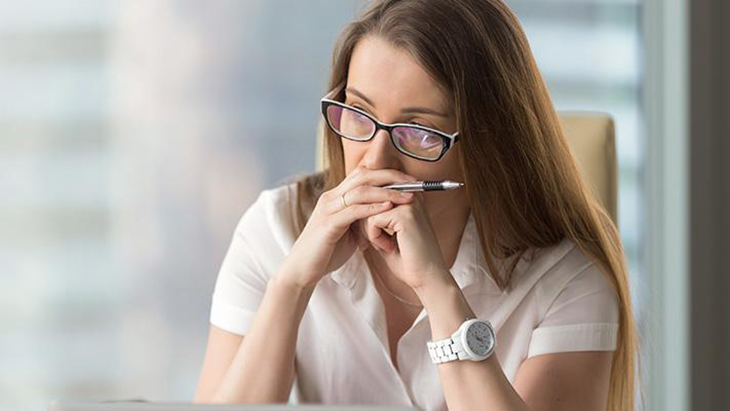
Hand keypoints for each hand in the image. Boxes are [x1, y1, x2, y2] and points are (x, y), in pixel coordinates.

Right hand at [280, 166, 417, 288]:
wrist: (302, 271)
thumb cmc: (326, 252)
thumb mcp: (349, 232)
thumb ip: (363, 221)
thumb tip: (383, 216)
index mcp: (336, 196)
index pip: (363, 174)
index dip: (387, 173)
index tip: (410, 180)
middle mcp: (331, 197)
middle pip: (364, 175)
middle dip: (391, 176)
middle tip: (415, 183)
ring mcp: (328, 209)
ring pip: (360, 190)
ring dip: (387, 191)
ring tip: (408, 196)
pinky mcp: (327, 224)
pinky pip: (353, 211)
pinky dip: (373, 208)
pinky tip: (388, 208)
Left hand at [358, 191, 449, 289]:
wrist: (427, 278)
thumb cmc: (408, 259)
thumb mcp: (387, 233)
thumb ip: (374, 217)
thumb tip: (353, 207)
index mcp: (408, 196)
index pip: (374, 195)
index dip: (367, 217)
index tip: (373, 237)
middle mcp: (411, 195)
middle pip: (370, 200)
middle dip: (366, 224)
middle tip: (376, 242)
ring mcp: (409, 204)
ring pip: (369, 209)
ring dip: (370, 232)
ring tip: (386, 245)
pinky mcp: (405, 215)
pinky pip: (372, 220)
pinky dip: (375, 237)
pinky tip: (389, 248)